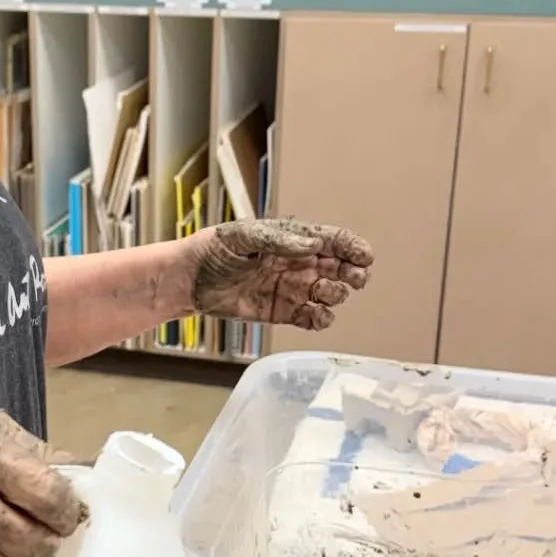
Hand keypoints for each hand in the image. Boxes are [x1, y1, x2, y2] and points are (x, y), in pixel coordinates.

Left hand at [187, 219, 372, 329]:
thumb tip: (313, 245)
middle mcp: (299, 264)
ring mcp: (293, 289)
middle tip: (355, 278)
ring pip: (331, 294)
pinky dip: (321, 319)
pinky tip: (316, 315)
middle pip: (340, 268)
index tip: (365, 257)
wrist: (190, 280)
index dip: (353, 248)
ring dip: (336, 295)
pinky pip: (313, 318)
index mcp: (294, 240)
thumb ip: (278, 240)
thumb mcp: (243, 237)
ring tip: (323, 293)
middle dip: (353, 273)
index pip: (333, 241)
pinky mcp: (284, 313)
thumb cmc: (214, 250)